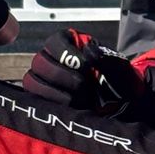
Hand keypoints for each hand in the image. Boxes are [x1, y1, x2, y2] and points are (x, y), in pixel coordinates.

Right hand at [22, 30, 143, 115]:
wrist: (123, 107)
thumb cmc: (119, 84)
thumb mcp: (120, 70)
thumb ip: (107, 60)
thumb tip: (89, 52)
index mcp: (68, 45)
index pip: (54, 42)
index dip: (66, 54)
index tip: (85, 67)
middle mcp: (51, 60)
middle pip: (39, 62)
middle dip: (61, 76)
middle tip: (82, 86)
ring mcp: (43, 80)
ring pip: (31, 81)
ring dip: (54, 93)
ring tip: (78, 101)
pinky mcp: (41, 100)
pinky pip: (33, 101)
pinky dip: (51, 105)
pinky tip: (69, 110)